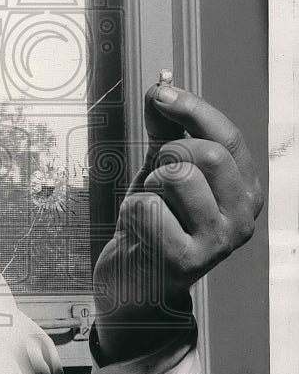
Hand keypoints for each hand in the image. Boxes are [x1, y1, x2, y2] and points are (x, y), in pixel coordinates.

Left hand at [93, 83, 263, 360]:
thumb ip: (166, 130)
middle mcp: (242, 219)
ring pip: (178, 177)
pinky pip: (147, 208)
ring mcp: (217, 243)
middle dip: (169, 152)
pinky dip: (131, 212)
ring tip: (149, 208)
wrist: (132, 287)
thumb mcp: (161, 172)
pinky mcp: (184, 262)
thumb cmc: (152, 226)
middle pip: (208, 154)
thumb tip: (162, 86)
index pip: (228, 137)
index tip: (161, 93)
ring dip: (149, 185)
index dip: (193, 108)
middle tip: (155, 176)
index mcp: (244, 193)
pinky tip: (137, 233)